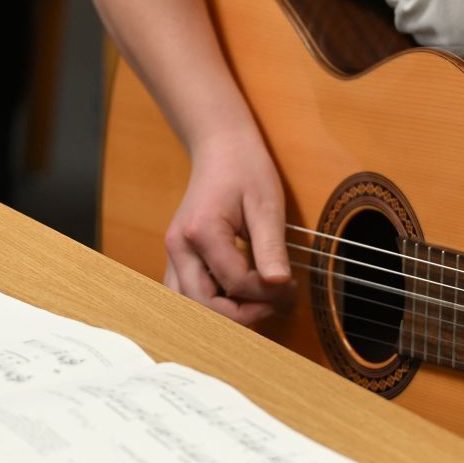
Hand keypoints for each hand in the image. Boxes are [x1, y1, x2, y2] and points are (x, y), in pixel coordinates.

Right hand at [162, 132, 292, 325]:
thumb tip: (279, 284)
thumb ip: (271, 246)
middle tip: (275, 305)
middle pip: (203, 304)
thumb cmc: (245, 170)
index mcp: (201, 231)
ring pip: (187, 304)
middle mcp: (179, 246)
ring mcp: (173, 252)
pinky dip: (209, 303)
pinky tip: (237, 297)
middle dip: (243, 313)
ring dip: (222, 314)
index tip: (291, 286)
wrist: (220, 148)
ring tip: (256, 306)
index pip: (235, 282)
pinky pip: (186, 292)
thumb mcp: (267, 205)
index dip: (267, 293)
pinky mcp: (177, 256)